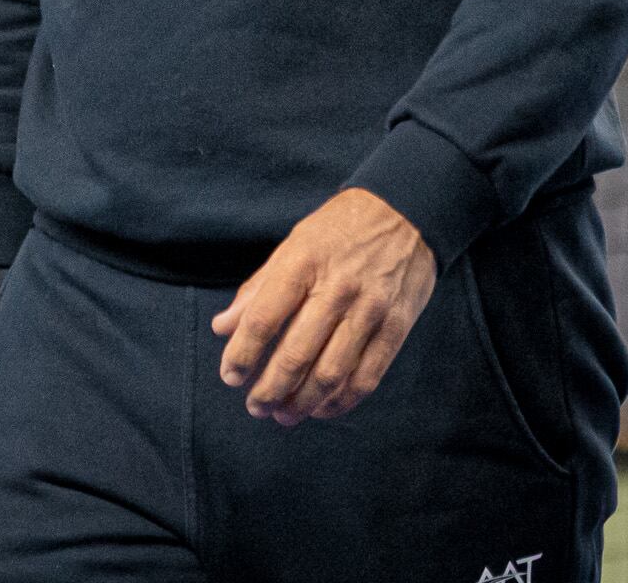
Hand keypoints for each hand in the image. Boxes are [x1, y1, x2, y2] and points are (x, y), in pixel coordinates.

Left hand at [210, 187, 436, 425]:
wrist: (405, 211)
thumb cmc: (338, 230)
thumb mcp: (293, 245)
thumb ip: (258, 289)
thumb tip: (222, 328)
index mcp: (302, 263)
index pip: (264, 319)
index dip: (242, 354)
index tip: (230, 376)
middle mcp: (336, 288)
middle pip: (296, 354)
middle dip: (270, 390)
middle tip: (254, 407)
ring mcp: (370, 310)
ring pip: (331, 373)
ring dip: (303, 403)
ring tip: (283, 416)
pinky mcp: (397, 326)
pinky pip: (367, 376)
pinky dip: (342, 401)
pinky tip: (323, 409)